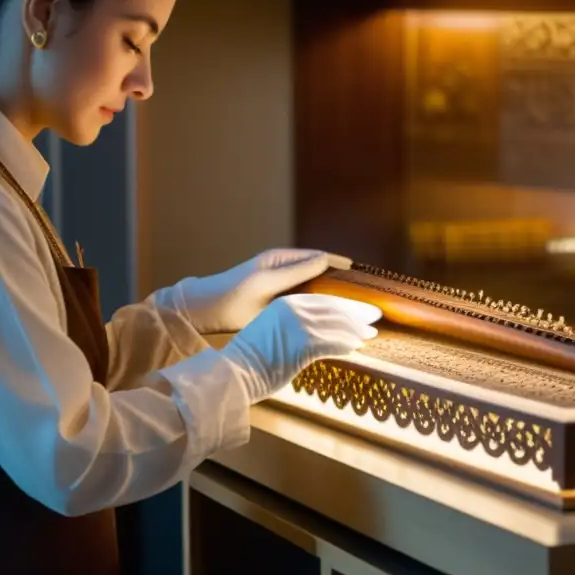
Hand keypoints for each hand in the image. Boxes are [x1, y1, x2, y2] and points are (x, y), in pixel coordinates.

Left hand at [174, 249, 351, 334]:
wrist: (207, 310)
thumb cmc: (233, 296)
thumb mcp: (266, 283)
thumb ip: (296, 272)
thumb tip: (326, 260)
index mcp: (282, 259)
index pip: (322, 258)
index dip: (343, 266)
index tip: (365, 275)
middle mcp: (284, 268)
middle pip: (322, 271)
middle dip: (343, 281)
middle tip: (367, 295)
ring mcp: (282, 283)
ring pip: (315, 286)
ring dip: (332, 294)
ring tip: (354, 306)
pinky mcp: (278, 298)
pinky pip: (305, 296)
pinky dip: (319, 302)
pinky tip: (329, 315)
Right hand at [220, 294, 378, 403]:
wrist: (235, 370)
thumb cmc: (252, 357)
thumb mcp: (273, 330)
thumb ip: (294, 327)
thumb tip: (318, 334)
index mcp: (286, 302)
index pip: (325, 299)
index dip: (346, 304)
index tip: (362, 308)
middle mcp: (293, 309)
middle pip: (335, 308)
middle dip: (358, 313)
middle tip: (375, 318)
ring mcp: (298, 326)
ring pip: (337, 325)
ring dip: (356, 331)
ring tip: (370, 335)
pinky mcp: (302, 344)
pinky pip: (332, 343)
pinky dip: (345, 345)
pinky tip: (355, 348)